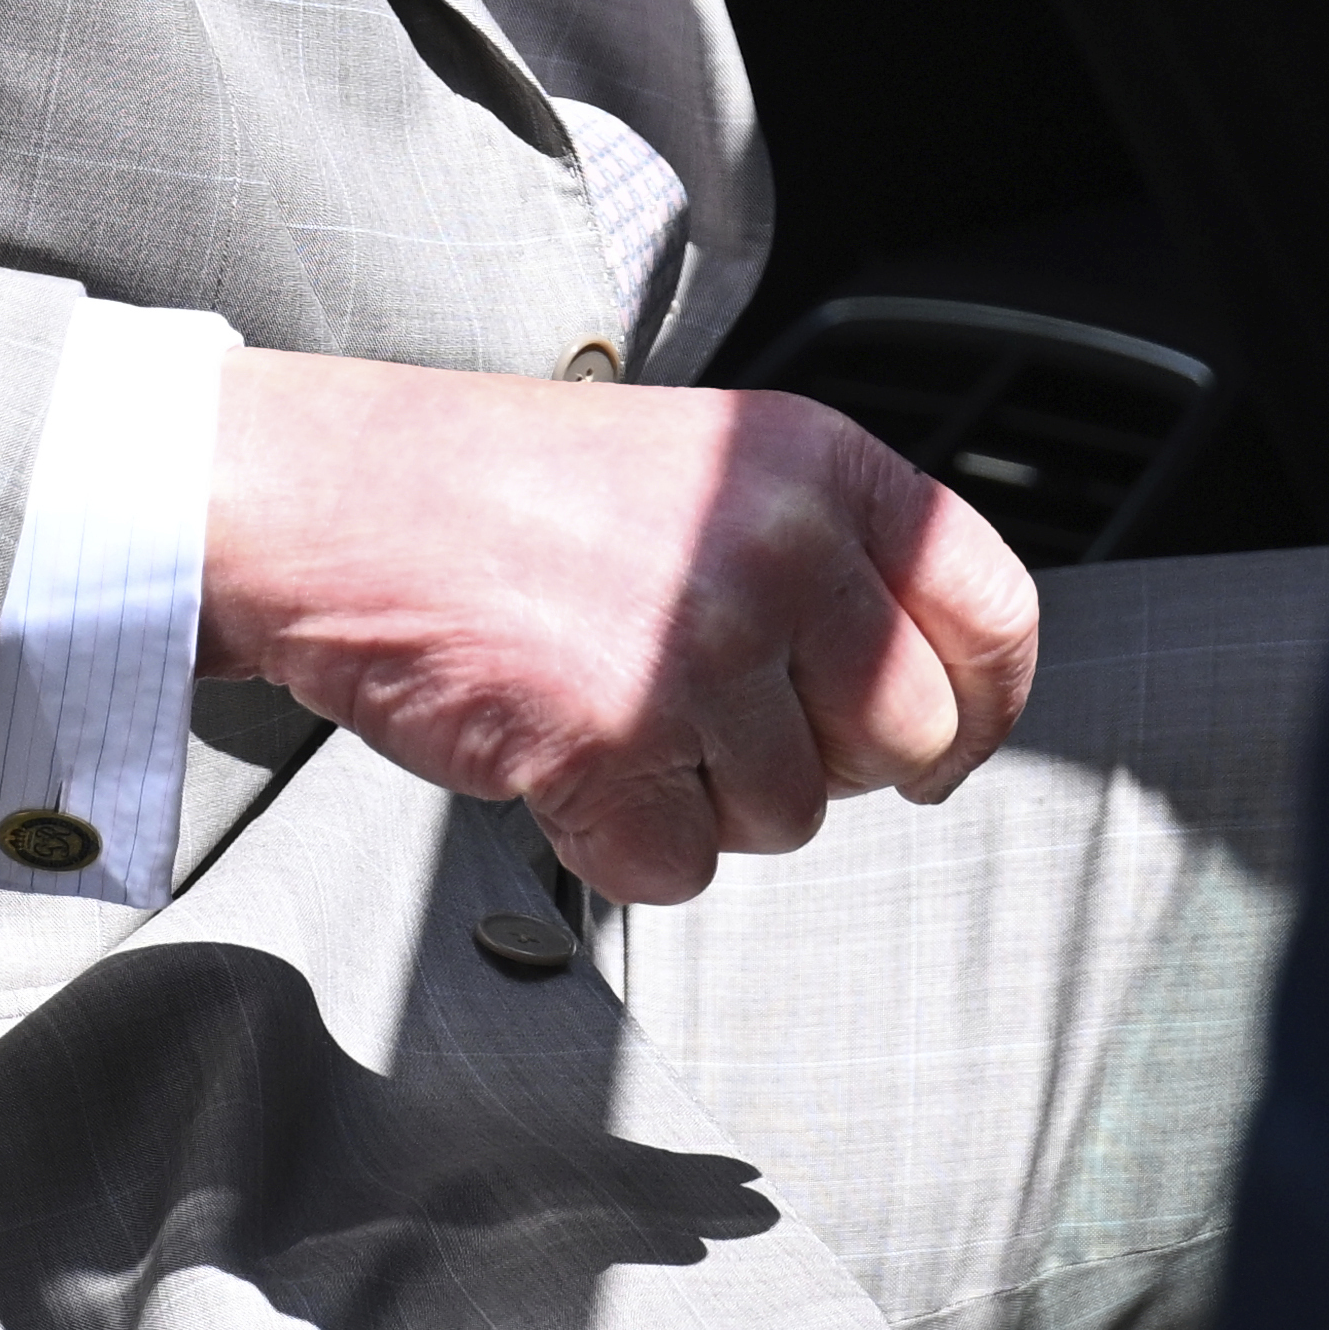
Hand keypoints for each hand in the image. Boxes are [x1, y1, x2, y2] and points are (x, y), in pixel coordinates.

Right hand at [199, 355, 1040, 902]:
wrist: (334, 500)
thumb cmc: (500, 489)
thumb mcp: (705, 467)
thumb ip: (825, 551)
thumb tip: (933, 696)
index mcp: (815, 461)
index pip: (994, 613)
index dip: (982, 703)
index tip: (941, 741)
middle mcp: (776, 543)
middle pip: (907, 740)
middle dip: (823, 760)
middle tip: (715, 714)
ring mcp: (700, 645)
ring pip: (793, 818)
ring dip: (703, 796)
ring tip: (609, 699)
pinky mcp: (616, 741)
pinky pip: (682, 868)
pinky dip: (617, 840)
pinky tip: (560, 748)